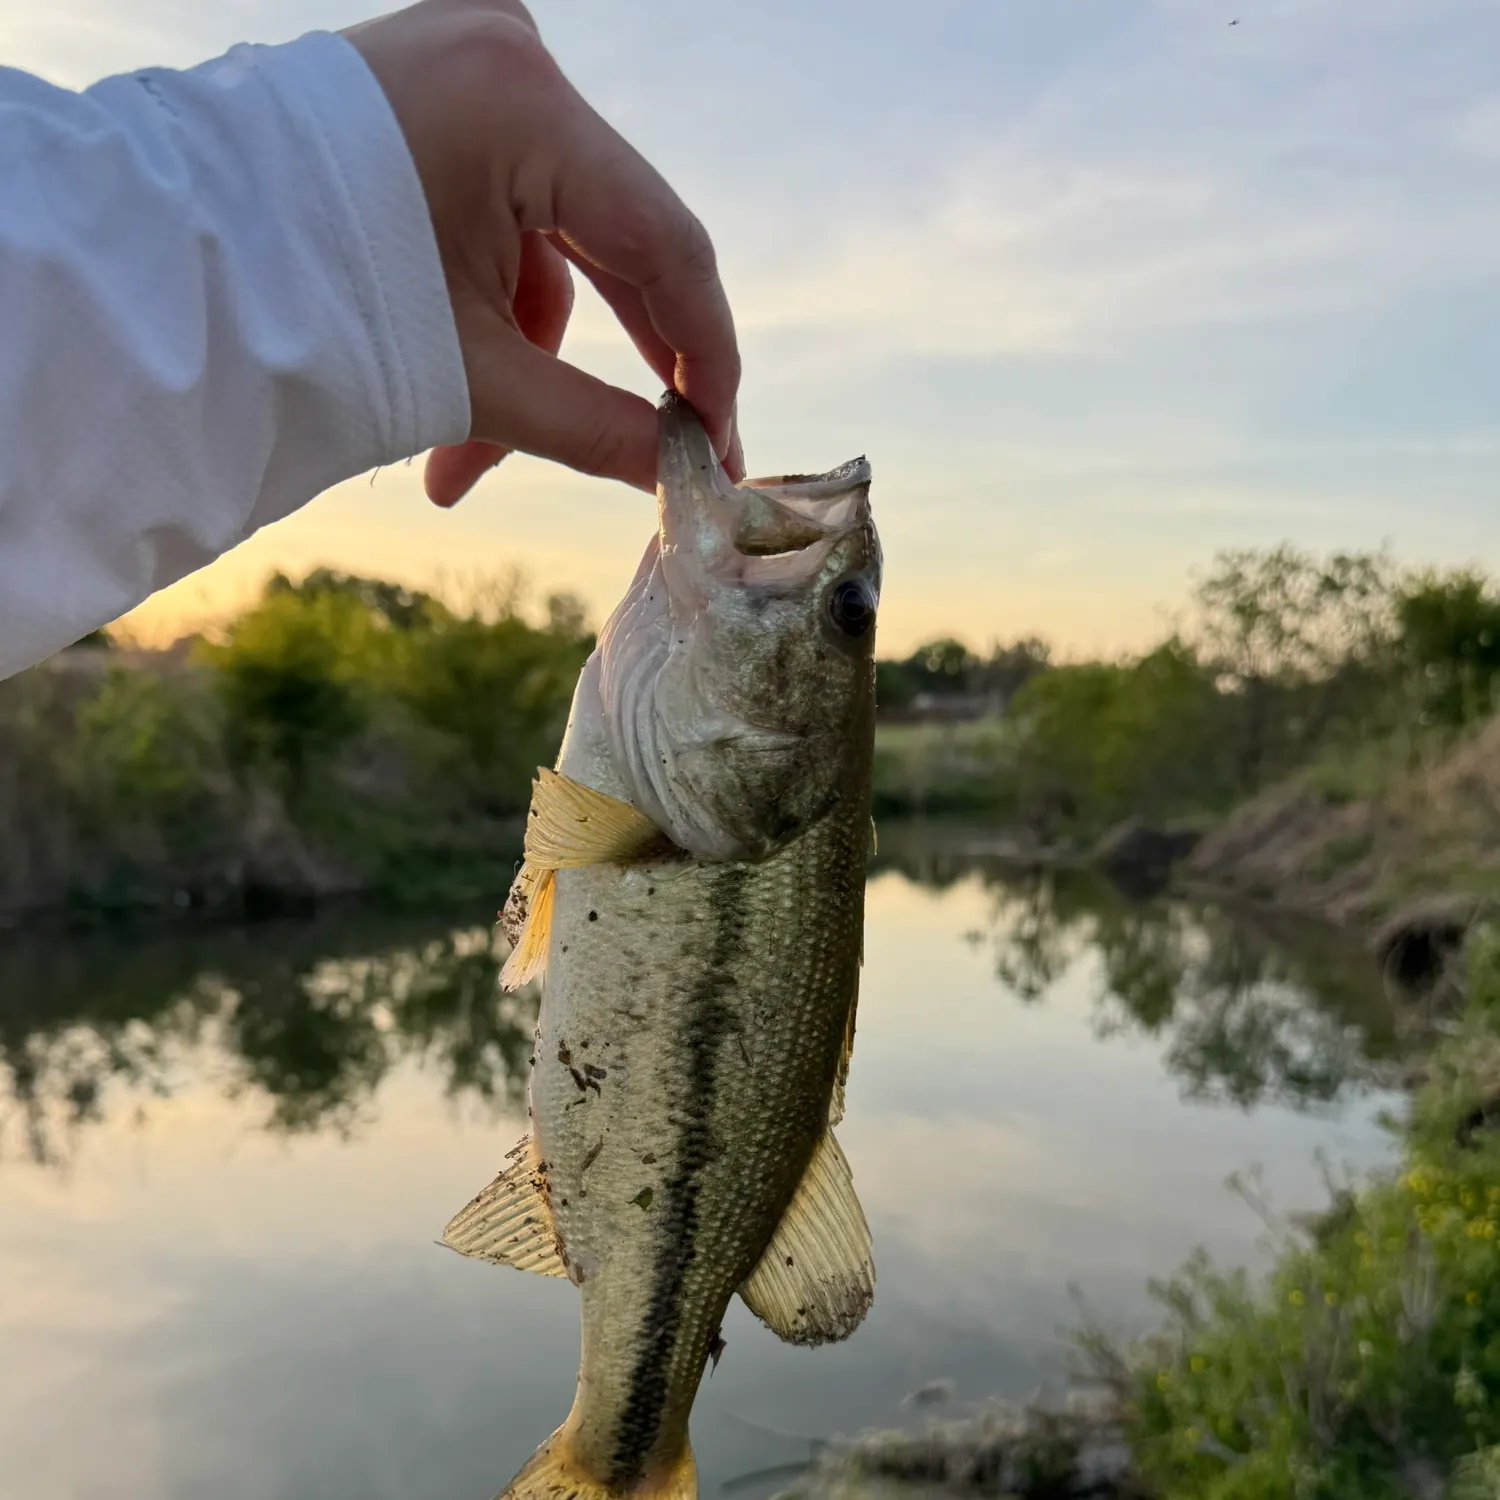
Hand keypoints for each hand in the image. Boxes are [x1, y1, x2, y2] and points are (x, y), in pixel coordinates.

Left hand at [344, 0, 742, 504]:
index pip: (668, 245)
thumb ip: (598, 427)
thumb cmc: (307, 310)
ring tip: (457, 466)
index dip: (706, 358)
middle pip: (611, 244)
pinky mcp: (428, 102)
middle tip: (653, 461)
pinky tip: (441, 395)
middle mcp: (506, 61)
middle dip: (611, 373)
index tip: (720, 441)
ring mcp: (463, 69)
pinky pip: (496, 220)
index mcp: (524, 105)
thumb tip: (679, 478)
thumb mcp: (472, 376)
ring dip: (520, 363)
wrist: (154, 273)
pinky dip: (480, 313)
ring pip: (546, 246)